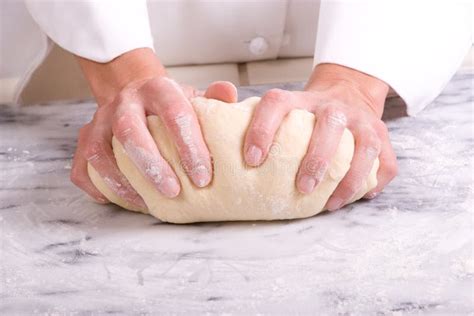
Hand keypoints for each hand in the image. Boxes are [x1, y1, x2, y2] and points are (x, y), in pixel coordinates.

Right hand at [70, 48, 236, 207]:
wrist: (133, 91)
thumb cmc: (168, 104)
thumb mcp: (192, 97)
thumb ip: (212, 99)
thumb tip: (229, 94)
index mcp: (156, 89)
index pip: (173, 113)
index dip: (189, 145)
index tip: (203, 177)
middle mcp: (124, 102)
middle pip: (130, 132)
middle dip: (152, 166)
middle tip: (173, 192)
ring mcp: (100, 120)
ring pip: (101, 151)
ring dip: (123, 181)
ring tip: (146, 204)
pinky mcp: (85, 139)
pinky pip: (82, 166)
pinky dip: (98, 186)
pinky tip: (121, 200)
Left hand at [244, 63, 397, 210]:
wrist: (348, 92)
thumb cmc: (308, 114)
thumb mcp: (285, 109)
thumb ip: (254, 123)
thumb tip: (217, 153)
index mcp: (300, 100)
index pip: (278, 104)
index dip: (262, 128)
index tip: (251, 159)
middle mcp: (332, 107)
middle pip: (328, 125)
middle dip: (315, 159)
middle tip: (301, 187)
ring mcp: (360, 120)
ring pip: (362, 145)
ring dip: (346, 176)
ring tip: (329, 203)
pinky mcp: (380, 136)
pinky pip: (382, 162)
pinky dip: (369, 182)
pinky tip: (355, 198)